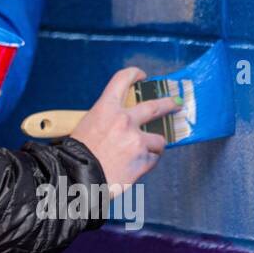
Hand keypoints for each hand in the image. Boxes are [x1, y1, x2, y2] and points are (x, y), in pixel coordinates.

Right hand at [69, 68, 182, 193]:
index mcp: (106, 108)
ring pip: (158, 139)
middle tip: (175, 103)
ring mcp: (136, 140)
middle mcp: (124, 120)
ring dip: (154, 145)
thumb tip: (123, 124)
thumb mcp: (87, 126)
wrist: (78, 178)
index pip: (122, 80)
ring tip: (143, 152)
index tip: (141, 75)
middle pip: (154, 106)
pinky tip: (135, 166)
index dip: (133, 74)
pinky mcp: (143, 160)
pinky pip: (153, 158)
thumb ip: (106, 120)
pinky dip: (147, 161)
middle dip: (168, 104)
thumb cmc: (77, 154)